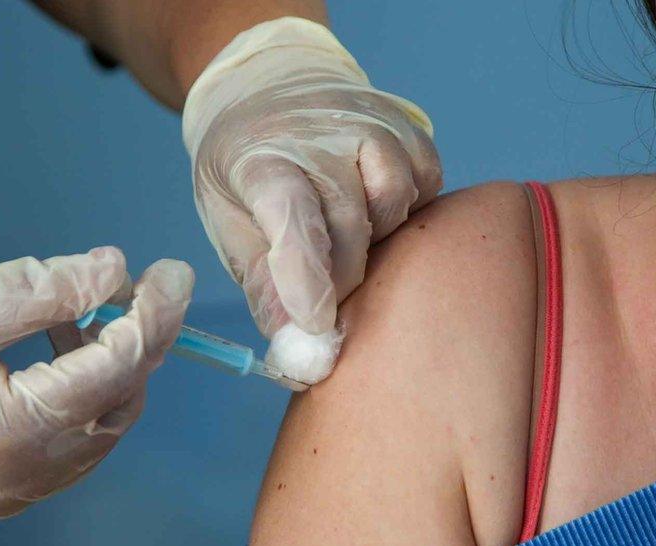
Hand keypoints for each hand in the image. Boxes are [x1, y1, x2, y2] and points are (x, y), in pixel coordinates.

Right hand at [0, 248, 192, 516]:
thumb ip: (48, 288)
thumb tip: (117, 269)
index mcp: (17, 434)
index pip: (116, 369)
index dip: (154, 315)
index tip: (173, 272)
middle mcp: (31, 473)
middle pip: (120, 399)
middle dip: (139, 339)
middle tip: (136, 287)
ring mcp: (24, 485)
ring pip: (105, 419)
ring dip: (112, 361)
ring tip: (85, 311)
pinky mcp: (14, 480)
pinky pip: (76, 433)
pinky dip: (84, 386)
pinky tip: (63, 344)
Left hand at [183, 17, 442, 337]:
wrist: (270, 90)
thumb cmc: (248, 168)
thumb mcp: (229, 221)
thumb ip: (263, 283)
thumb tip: (295, 344)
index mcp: (260, 156)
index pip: (290, 211)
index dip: (305, 272)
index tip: (316, 324)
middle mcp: (320, 131)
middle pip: (349, 218)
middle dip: (343, 276)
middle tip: (330, 304)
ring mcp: (371, 123)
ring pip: (394, 199)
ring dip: (378, 240)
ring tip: (351, 246)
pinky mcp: (410, 129)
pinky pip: (426, 185)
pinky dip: (408, 213)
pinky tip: (378, 216)